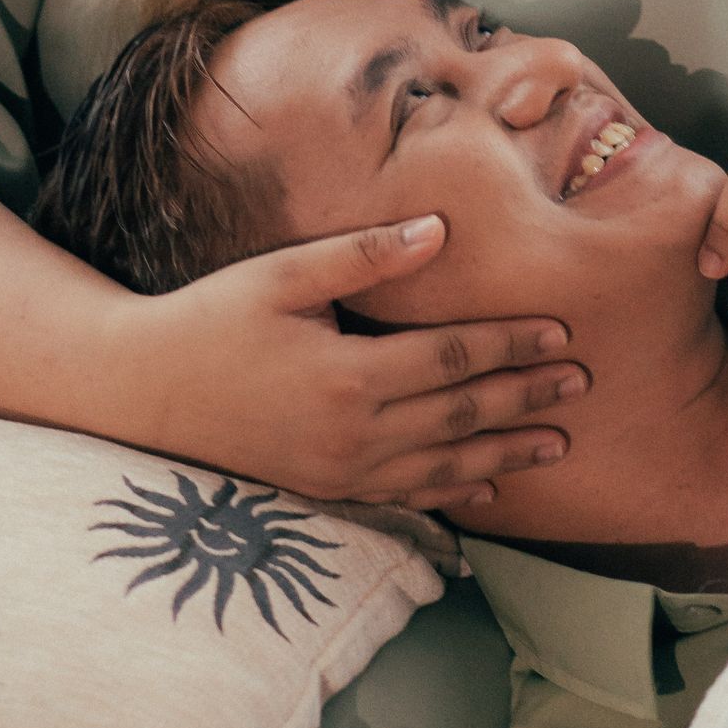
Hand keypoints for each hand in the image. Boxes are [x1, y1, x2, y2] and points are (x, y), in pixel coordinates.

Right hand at [108, 214, 586, 508]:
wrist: (144, 391)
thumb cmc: (211, 319)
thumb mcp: (282, 275)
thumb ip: (365, 256)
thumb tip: (440, 230)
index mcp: (349, 374)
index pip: (453, 357)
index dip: (511, 343)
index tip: (561, 332)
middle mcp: (353, 433)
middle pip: (462, 415)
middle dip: (526, 398)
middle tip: (583, 385)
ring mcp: (340, 471)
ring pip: (445, 467)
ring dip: (506, 455)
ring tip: (558, 445)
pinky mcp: (324, 490)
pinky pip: (406, 497)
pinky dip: (454, 493)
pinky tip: (487, 490)